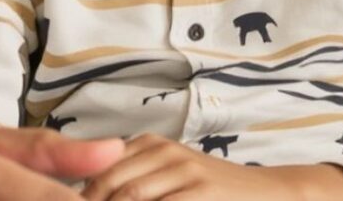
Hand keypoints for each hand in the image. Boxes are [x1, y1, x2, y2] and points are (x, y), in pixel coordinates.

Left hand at [82, 134, 342, 200]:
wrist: (267, 194)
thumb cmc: (210, 193)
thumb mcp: (168, 179)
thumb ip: (131, 184)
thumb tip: (83, 197)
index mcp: (146, 146)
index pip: (94, 171)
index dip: (76, 198)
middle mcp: (160, 151)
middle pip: (103, 184)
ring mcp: (181, 170)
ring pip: (126, 197)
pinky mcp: (200, 190)